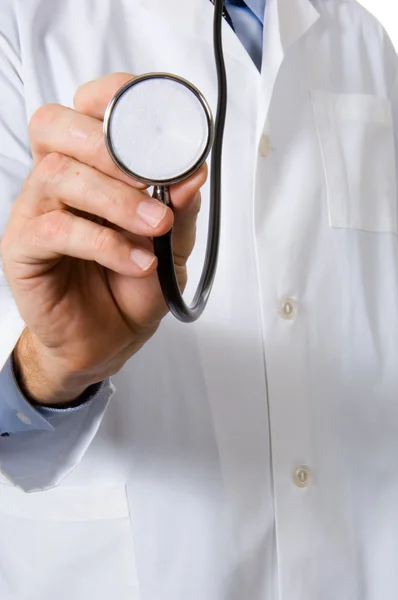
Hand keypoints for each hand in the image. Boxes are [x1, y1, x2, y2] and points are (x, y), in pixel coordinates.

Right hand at [1, 73, 205, 404]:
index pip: (84, 109)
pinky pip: (55, 230)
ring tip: (154, 227)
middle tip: (153, 180)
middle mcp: (56, 180)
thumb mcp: (171, 245)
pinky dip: (104, 243)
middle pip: (56, 127)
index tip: (155, 119)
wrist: (109, 338)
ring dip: (115, 199)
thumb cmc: (132, 285)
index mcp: (88, 166)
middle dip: (109, 147)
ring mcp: (35, 211)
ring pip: (57, 175)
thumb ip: (180, 209)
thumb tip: (193, 172)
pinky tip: (136, 262)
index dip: (112, 98)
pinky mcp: (23, 248)